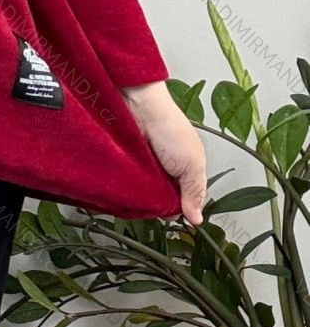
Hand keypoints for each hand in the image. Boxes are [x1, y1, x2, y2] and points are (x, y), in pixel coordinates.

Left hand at [120, 82, 207, 225]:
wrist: (141, 107)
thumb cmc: (170, 129)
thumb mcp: (192, 164)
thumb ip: (195, 192)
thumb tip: (197, 219)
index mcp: (188, 169)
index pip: (185, 200)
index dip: (179, 210)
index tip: (170, 216)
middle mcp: (167, 169)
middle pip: (164, 198)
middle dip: (159, 205)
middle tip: (154, 207)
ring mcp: (148, 166)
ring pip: (147, 193)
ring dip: (144, 196)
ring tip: (140, 199)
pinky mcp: (130, 162)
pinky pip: (131, 182)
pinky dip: (131, 186)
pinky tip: (128, 190)